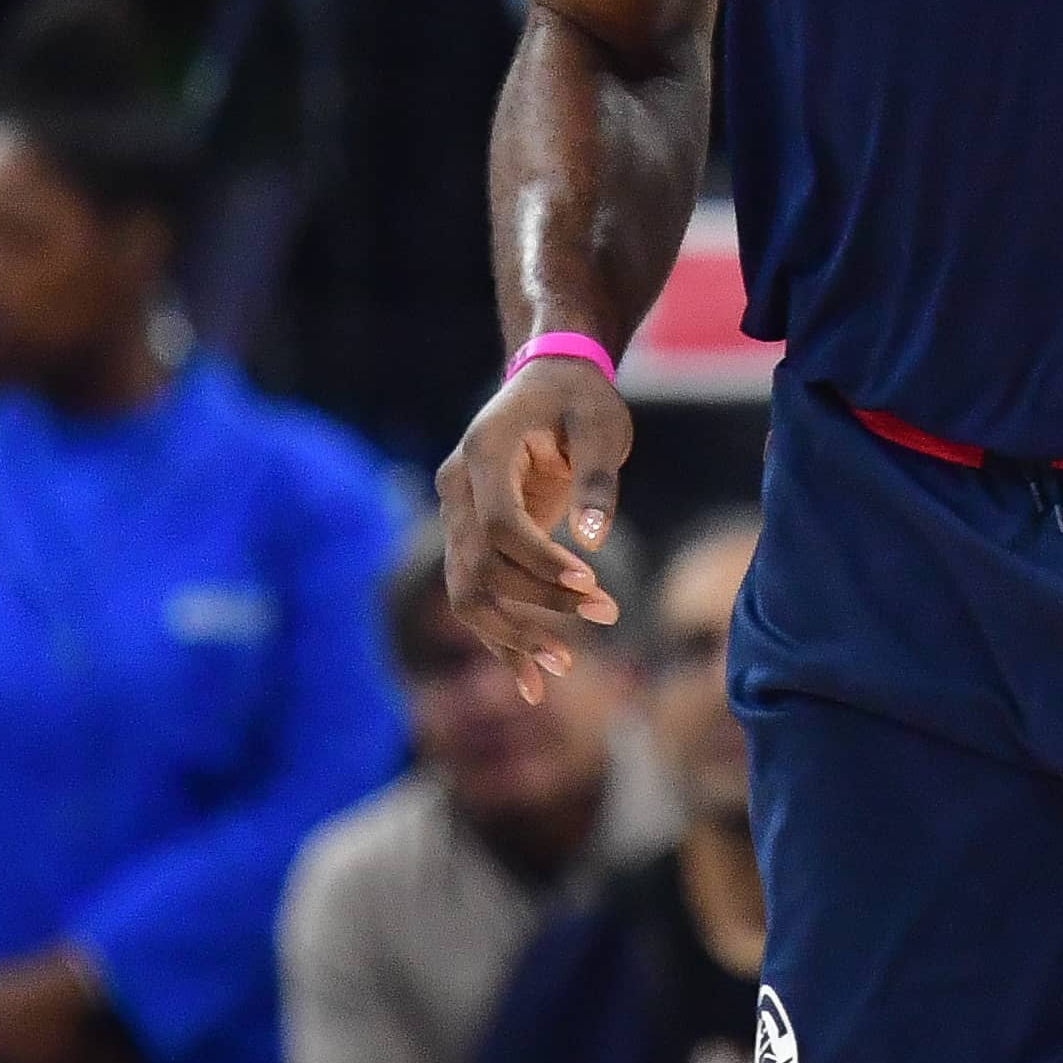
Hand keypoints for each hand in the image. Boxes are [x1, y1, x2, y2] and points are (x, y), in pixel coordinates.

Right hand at [437, 356, 630, 704]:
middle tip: (606, 618)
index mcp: (483, 452)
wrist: (549, 378)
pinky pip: (476, 596)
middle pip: (479, 568)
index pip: (500, 526)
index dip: (542, 563)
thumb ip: (596, 478)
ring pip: (467, 594)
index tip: (594, 584)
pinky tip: (532, 684)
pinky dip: (500, 639)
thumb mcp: (601, 424)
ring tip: (564, 671)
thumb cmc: (581, 398)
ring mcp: (456, 515)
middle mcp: (456, 487)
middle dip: (536, 606)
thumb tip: (594, 540)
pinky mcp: (470, 538)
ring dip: (512, 636)